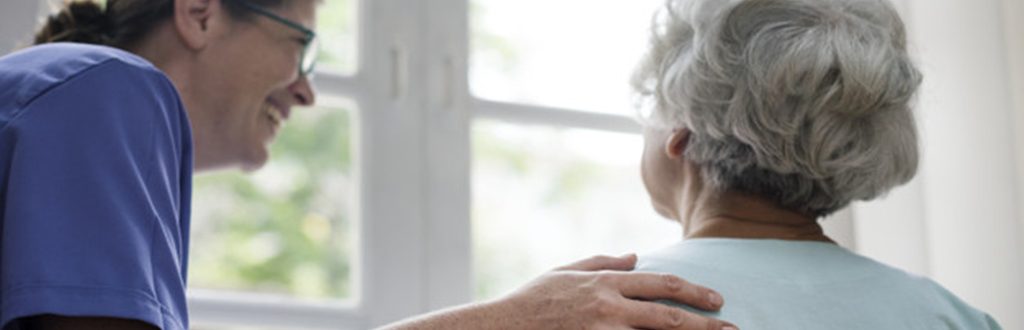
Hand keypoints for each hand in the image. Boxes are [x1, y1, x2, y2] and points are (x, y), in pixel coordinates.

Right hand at [500, 254, 736, 329]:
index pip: (659, 283)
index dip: (692, 290)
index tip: (716, 300)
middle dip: (704, 324)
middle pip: (667, 315)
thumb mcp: (565, 273)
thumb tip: (634, 257)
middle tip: (732, 329)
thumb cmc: (531, 301)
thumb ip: (602, 263)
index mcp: (605, 283)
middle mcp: (607, 307)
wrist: (500, 328)